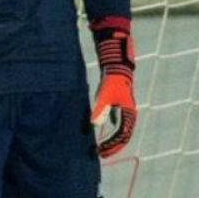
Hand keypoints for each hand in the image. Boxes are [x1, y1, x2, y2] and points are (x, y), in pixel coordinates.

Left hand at [90, 18, 136, 157]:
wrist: (116, 67)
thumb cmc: (112, 81)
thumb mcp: (104, 95)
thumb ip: (100, 109)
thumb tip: (94, 125)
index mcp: (128, 114)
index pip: (123, 136)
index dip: (113, 146)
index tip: (102, 151)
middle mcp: (128, 115)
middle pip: (122, 136)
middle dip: (112, 147)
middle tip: (100, 154)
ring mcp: (123, 111)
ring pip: (120, 131)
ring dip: (111, 140)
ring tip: (100, 148)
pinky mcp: (117, 106)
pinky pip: (115, 123)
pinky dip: (109, 130)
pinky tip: (101, 131)